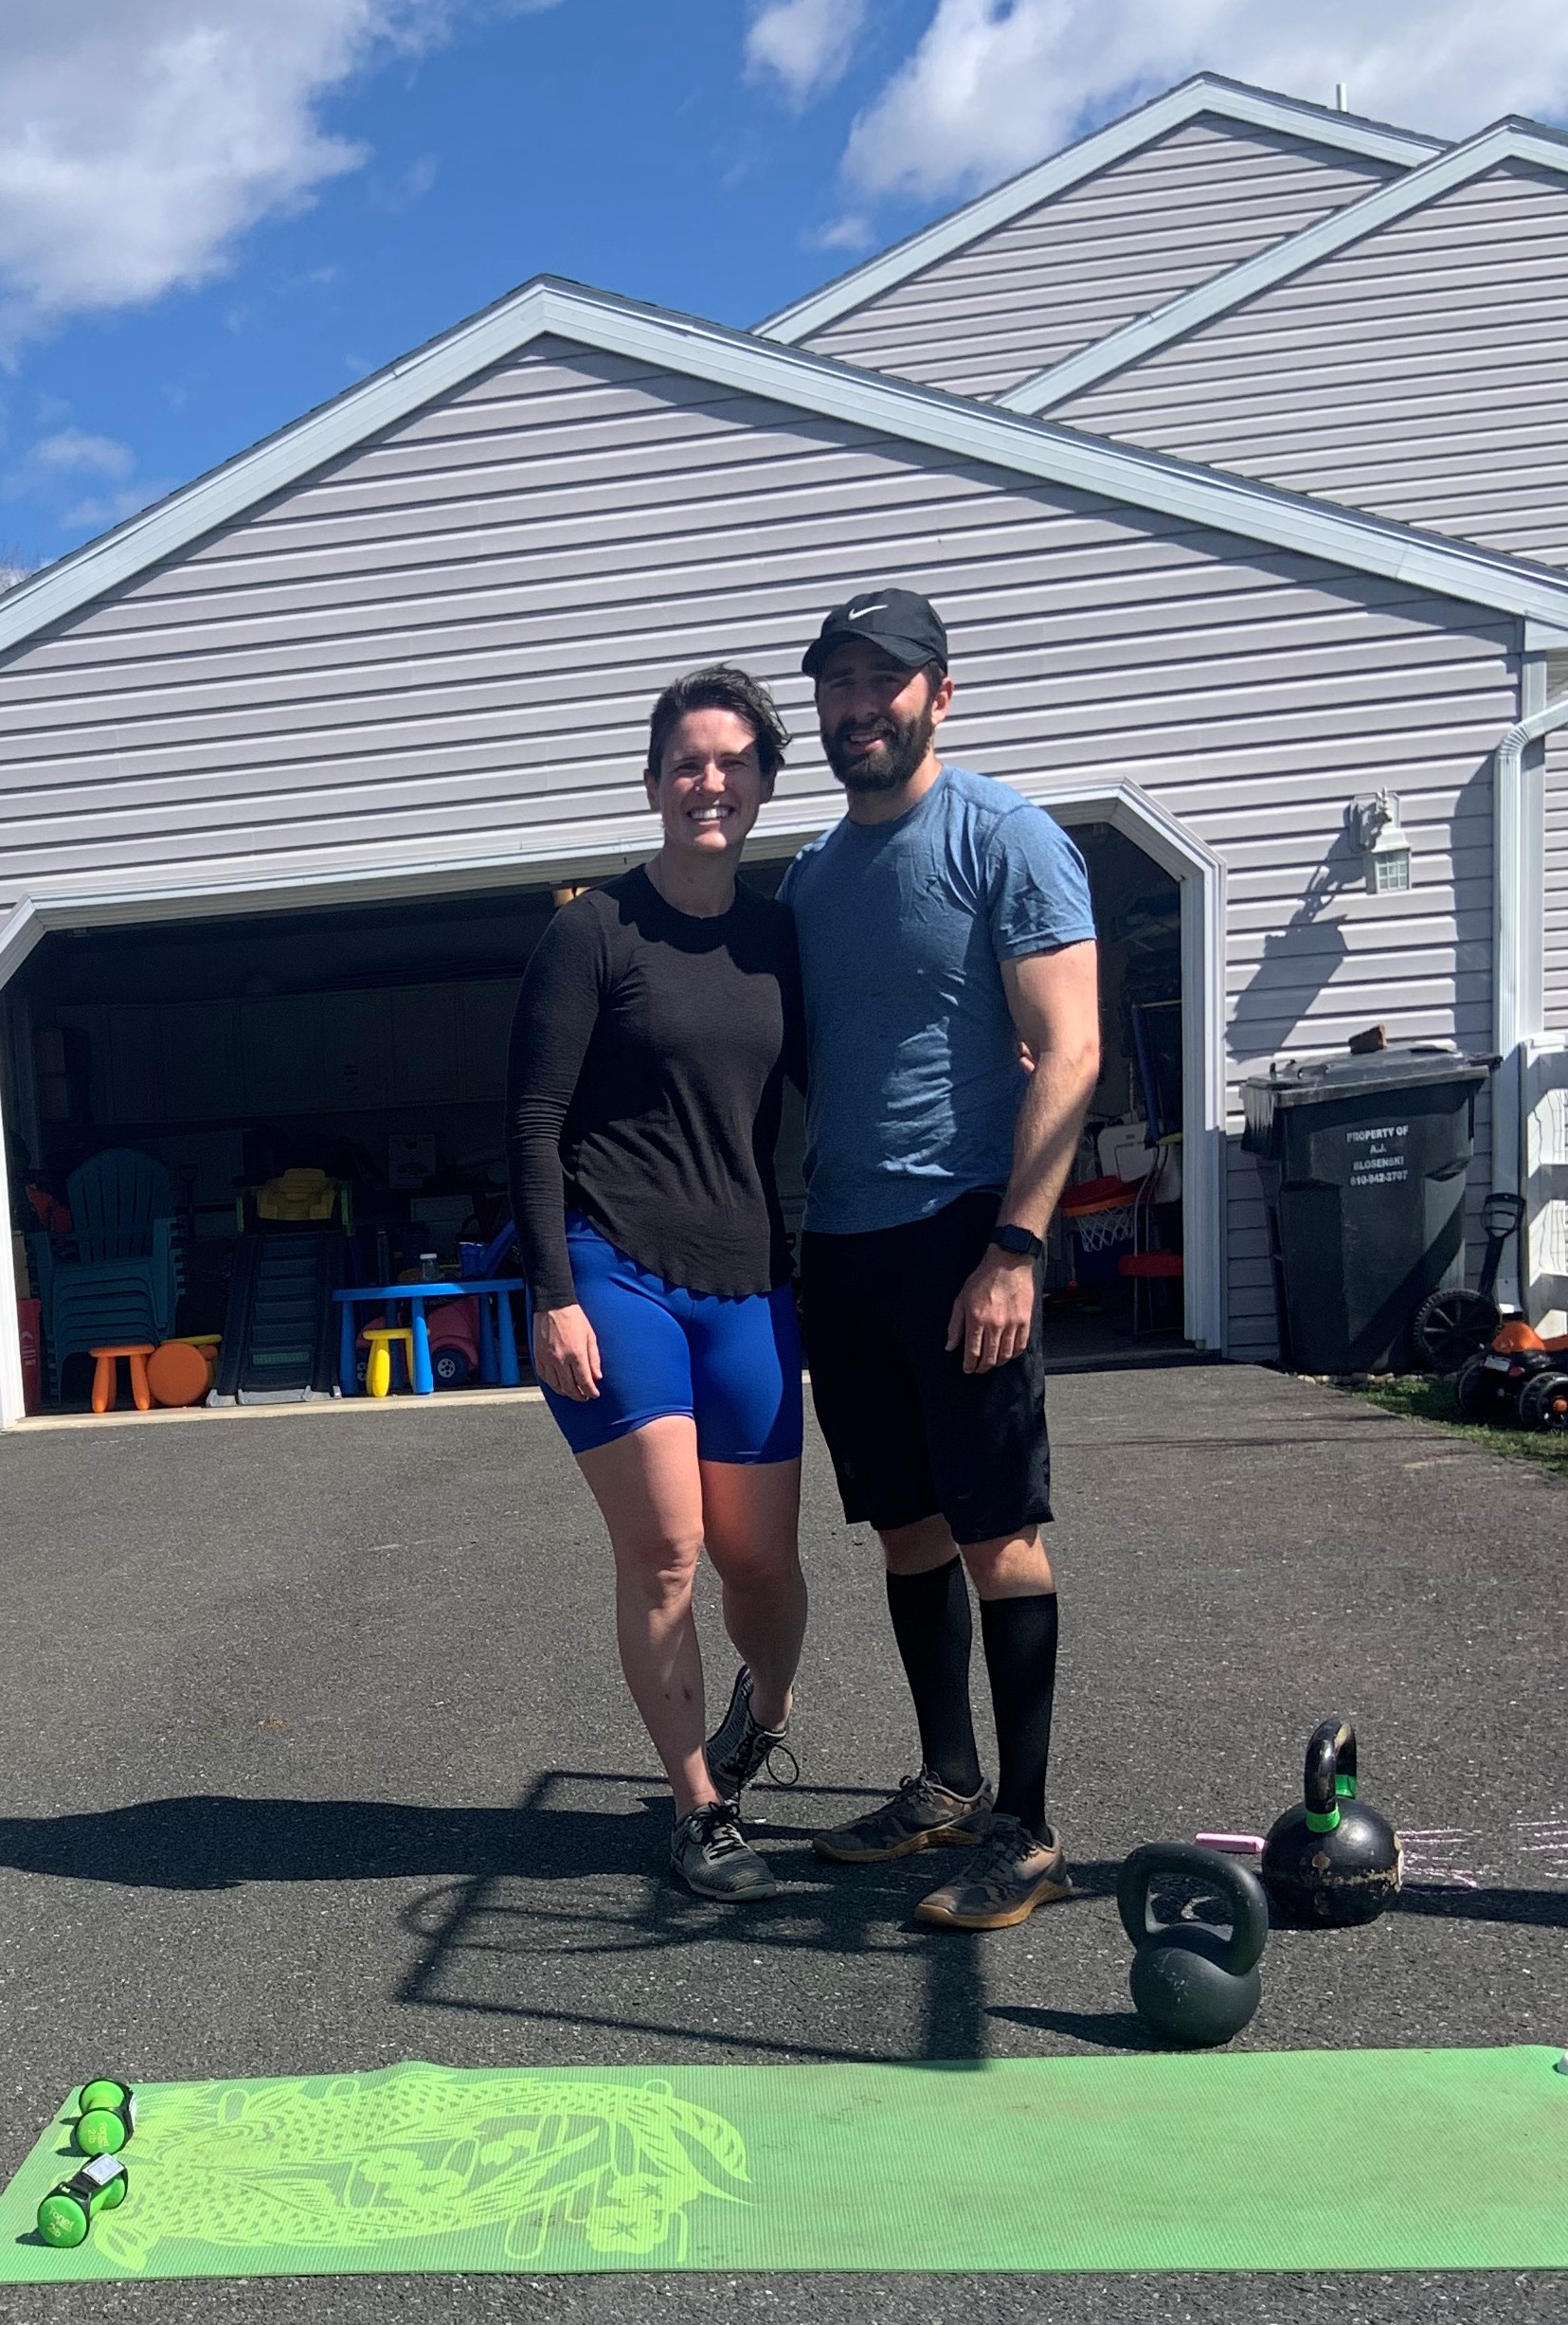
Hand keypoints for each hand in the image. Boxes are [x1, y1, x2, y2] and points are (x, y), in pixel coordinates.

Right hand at [532, 1303, 601, 1400]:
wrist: (553, 1305)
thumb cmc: (573, 1318)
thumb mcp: (590, 1336)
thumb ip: (594, 1358)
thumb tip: (597, 1376)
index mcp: (576, 1353)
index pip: (584, 1381)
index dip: (590, 1391)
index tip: (594, 1394)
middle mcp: (561, 1359)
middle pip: (570, 1388)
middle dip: (579, 1396)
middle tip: (584, 1397)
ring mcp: (548, 1359)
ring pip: (556, 1385)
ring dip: (565, 1392)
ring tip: (572, 1392)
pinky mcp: (538, 1356)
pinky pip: (544, 1377)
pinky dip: (552, 1384)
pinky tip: (558, 1383)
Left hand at [945, 1249, 1035, 1374]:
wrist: (1009, 1262)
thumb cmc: (984, 1278)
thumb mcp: (962, 1299)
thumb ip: (955, 1325)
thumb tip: (950, 1346)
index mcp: (977, 1319)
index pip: (972, 1351)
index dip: (969, 1364)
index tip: (968, 1368)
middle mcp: (995, 1324)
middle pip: (989, 1357)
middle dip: (982, 1367)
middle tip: (978, 1369)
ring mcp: (1012, 1324)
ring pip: (1005, 1355)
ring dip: (997, 1363)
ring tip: (992, 1363)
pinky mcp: (1025, 1321)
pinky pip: (1020, 1346)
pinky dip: (1013, 1354)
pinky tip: (1007, 1355)